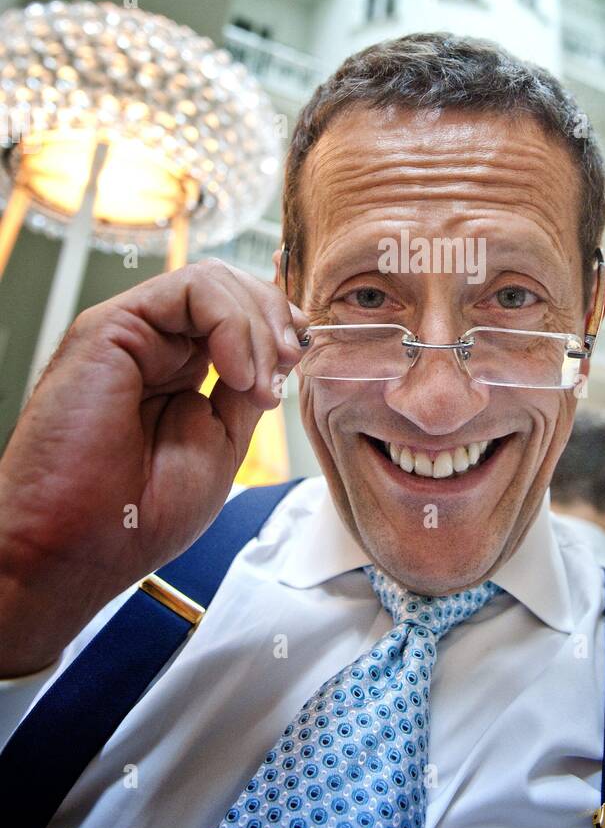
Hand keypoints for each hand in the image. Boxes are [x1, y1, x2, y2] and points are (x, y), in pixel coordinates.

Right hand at [0, 259, 306, 675]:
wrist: (78, 547)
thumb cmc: (136, 516)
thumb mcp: (220, 446)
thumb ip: (247, 391)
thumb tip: (283, 351)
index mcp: (179, 373)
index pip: (239, 316)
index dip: (280, 326)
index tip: (303, 359)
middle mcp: (155, 346)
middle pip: (233, 290)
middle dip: (277, 323)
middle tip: (289, 368)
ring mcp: (133, 333)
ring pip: (216, 281)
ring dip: (258, 326)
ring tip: (260, 382)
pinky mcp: (112, 326)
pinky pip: (191, 288)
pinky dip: (231, 323)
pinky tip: (235, 373)